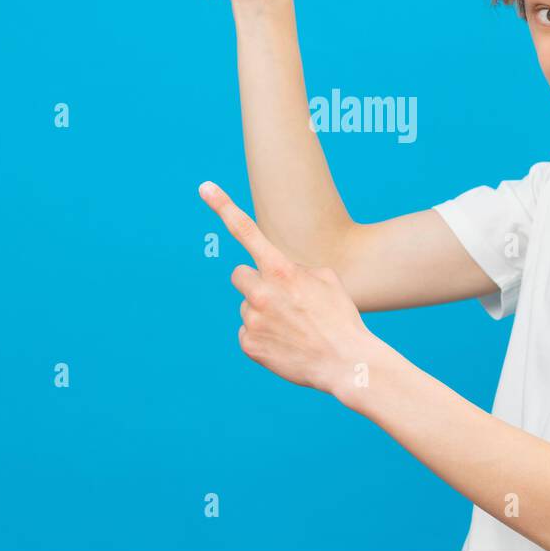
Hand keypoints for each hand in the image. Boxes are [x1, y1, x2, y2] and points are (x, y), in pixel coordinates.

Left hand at [198, 180, 373, 395]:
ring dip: (262, 311)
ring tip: (291, 327)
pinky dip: (262, 336)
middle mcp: (261, 292)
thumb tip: (279, 274)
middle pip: (240, 275)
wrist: (345, 362)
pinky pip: (247, 332)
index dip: (223, 206)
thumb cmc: (340, 318)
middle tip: (281, 299)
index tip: (204, 188)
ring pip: (246, 306)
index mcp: (281, 270)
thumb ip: (296, 269)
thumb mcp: (327, 280)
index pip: (246, 231)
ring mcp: (253, 319)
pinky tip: (285, 343)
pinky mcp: (249, 344)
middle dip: (256, 283)